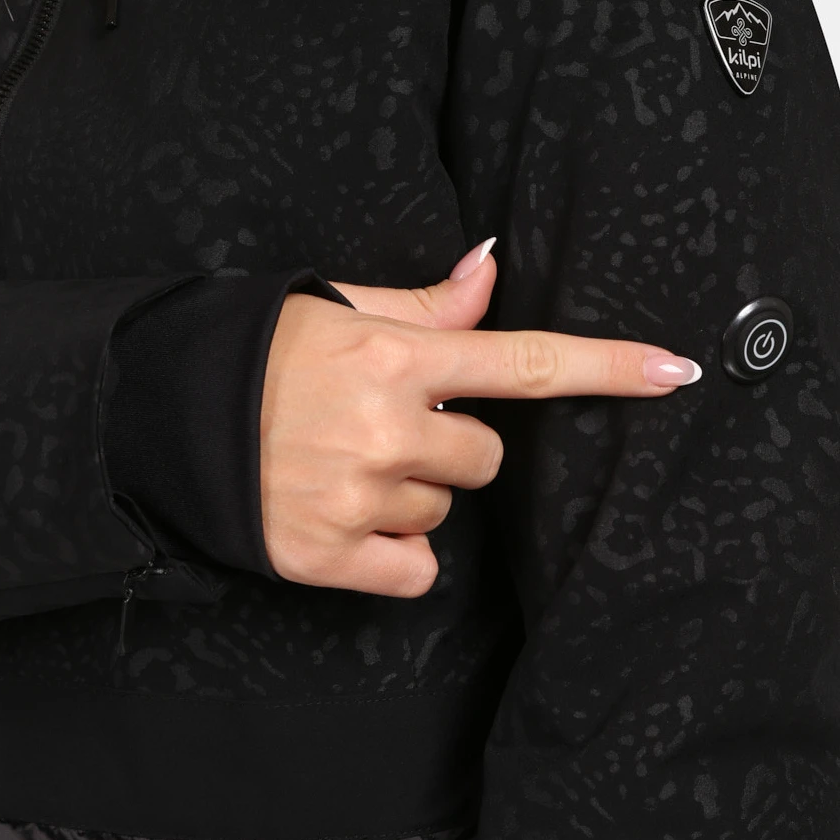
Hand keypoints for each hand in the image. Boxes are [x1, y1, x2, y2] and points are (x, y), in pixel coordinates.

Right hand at [260, 238, 700, 595]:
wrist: (162, 416)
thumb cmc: (257, 354)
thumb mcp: (337, 310)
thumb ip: (425, 305)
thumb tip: (490, 268)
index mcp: (396, 358)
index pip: (526, 363)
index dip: (609, 366)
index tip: (676, 371)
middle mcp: (387, 428)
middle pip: (485, 458)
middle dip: (449, 447)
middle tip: (381, 428)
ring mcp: (358, 496)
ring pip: (443, 511)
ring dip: (409, 494)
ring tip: (344, 465)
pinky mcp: (328, 556)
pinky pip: (414, 570)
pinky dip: (393, 554)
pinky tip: (348, 519)